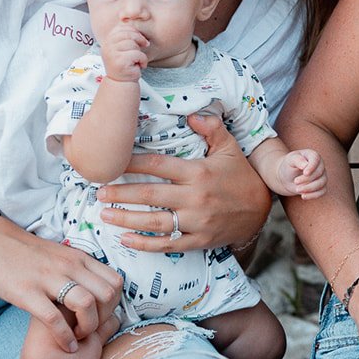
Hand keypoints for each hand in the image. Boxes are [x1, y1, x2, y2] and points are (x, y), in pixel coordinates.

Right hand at [0, 218, 122, 352]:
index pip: (115, 281)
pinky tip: (66, 344)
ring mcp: (49, 279)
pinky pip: (55, 319)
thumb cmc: (25, 254)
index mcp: (79, 258)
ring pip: (86, 304)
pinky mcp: (28, 293)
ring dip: (87, 327)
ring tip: (79, 336)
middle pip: (107, 295)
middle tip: (91, 328)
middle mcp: (69, 266)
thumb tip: (95, 291)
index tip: (103, 315)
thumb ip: (79, 270)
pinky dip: (65, 337)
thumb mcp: (60, 256)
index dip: (114, 304)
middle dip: (104, 318)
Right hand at [98, 24, 148, 81]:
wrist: (122, 83)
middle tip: (144, 46)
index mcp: (107, 41)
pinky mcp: (119, 62)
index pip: (121, 27)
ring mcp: (112, 54)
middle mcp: (107, 46)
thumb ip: (126, 37)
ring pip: (133, 44)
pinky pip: (138, 54)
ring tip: (138, 60)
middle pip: (128, 34)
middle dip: (139, 40)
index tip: (140, 39)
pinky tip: (140, 66)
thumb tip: (138, 24)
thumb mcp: (124, 48)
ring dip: (141, 53)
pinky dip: (143, 60)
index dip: (134, 31)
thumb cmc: (126, 64)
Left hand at [98, 112, 268, 250]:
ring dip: (125, 218)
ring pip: (153, 221)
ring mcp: (195, 221)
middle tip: (98, 192)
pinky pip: (167, 244)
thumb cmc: (241, 176)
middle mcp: (195, 197)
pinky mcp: (197, 240)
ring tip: (104, 214)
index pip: (158, 165)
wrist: (260, 211)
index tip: (113, 162)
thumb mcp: (230, 148)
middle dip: (120, 193)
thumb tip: (191, 114)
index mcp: (198, 172)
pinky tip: (125, 240)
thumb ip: (211, 128)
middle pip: (149, 194)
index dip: (132, 162)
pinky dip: (144, 244)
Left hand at [281, 149, 325, 199]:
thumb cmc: (289, 166)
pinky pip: (322, 192)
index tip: (305, 173)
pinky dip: (313, 195)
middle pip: (319, 172)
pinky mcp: (321, 186)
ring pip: (322, 183)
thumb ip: (297, 160)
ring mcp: (322, 176)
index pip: (316, 159)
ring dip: (310, 188)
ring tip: (297, 189)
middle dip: (307, 179)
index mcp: (312, 155)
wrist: (287, 177)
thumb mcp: (290, 160)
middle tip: (295, 181)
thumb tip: (305, 165)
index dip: (312, 166)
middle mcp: (319, 165)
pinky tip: (303, 196)